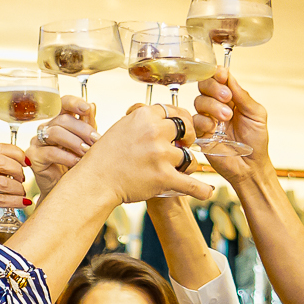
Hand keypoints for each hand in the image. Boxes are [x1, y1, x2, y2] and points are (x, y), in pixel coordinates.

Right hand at [0, 142, 28, 231]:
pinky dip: (15, 201)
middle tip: (22, 178)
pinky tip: (22, 202)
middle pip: (0, 162)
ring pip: (2, 182)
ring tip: (21, 192)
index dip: (16, 153)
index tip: (25, 161)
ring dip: (17, 188)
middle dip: (17, 170)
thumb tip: (17, 158)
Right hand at [26, 97, 96, 197]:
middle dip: (82, 129)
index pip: (63, 103)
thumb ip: (88, 124)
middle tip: (96, 141)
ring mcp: (37, 142)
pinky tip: (77, 162)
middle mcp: (46, 128)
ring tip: (87, 153)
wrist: (67, 190)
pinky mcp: (33, 157)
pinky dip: (66, 157)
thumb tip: (92, 105)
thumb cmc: (76, 165)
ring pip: (55, 133)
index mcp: (60, 122)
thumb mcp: (86, 143)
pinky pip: (50, 152)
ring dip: (74, 142)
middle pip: (62, 119)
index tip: (87, 108)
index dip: (74, 102)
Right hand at [87, 104, 211, 206]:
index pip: (173, 111)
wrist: (96, 180)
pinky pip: (191, 184)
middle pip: (186, 129)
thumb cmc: (106, 156)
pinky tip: (207, 192)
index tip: (181, 129)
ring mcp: (160, 154)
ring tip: (176, 171)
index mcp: (145, 115)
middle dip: (189, 137)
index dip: (180, 120)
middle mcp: (154, 131)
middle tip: (185, 145)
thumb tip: (162, 120)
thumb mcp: (123, 127)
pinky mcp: (163, 177)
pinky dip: (201, 190)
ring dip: (184, 165)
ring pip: (187, 157)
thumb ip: (144, 121)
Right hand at [191, 71, 269, 183]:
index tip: (223, 76)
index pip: (218, 78)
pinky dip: (204, 122)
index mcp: (232, 98)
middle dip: (214, 88)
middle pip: (205, 85)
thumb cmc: (256, 142)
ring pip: (199, 101)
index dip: (218, 74)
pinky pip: (194, 120)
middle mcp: (217, 106)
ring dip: (212, 106)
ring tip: (226, 118)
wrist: (251, 166)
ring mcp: (208, 119)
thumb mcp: (256, 114)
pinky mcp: (200, 134)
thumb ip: (242, 95)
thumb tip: (229, 75)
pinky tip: (214, 129)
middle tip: (226, 97)